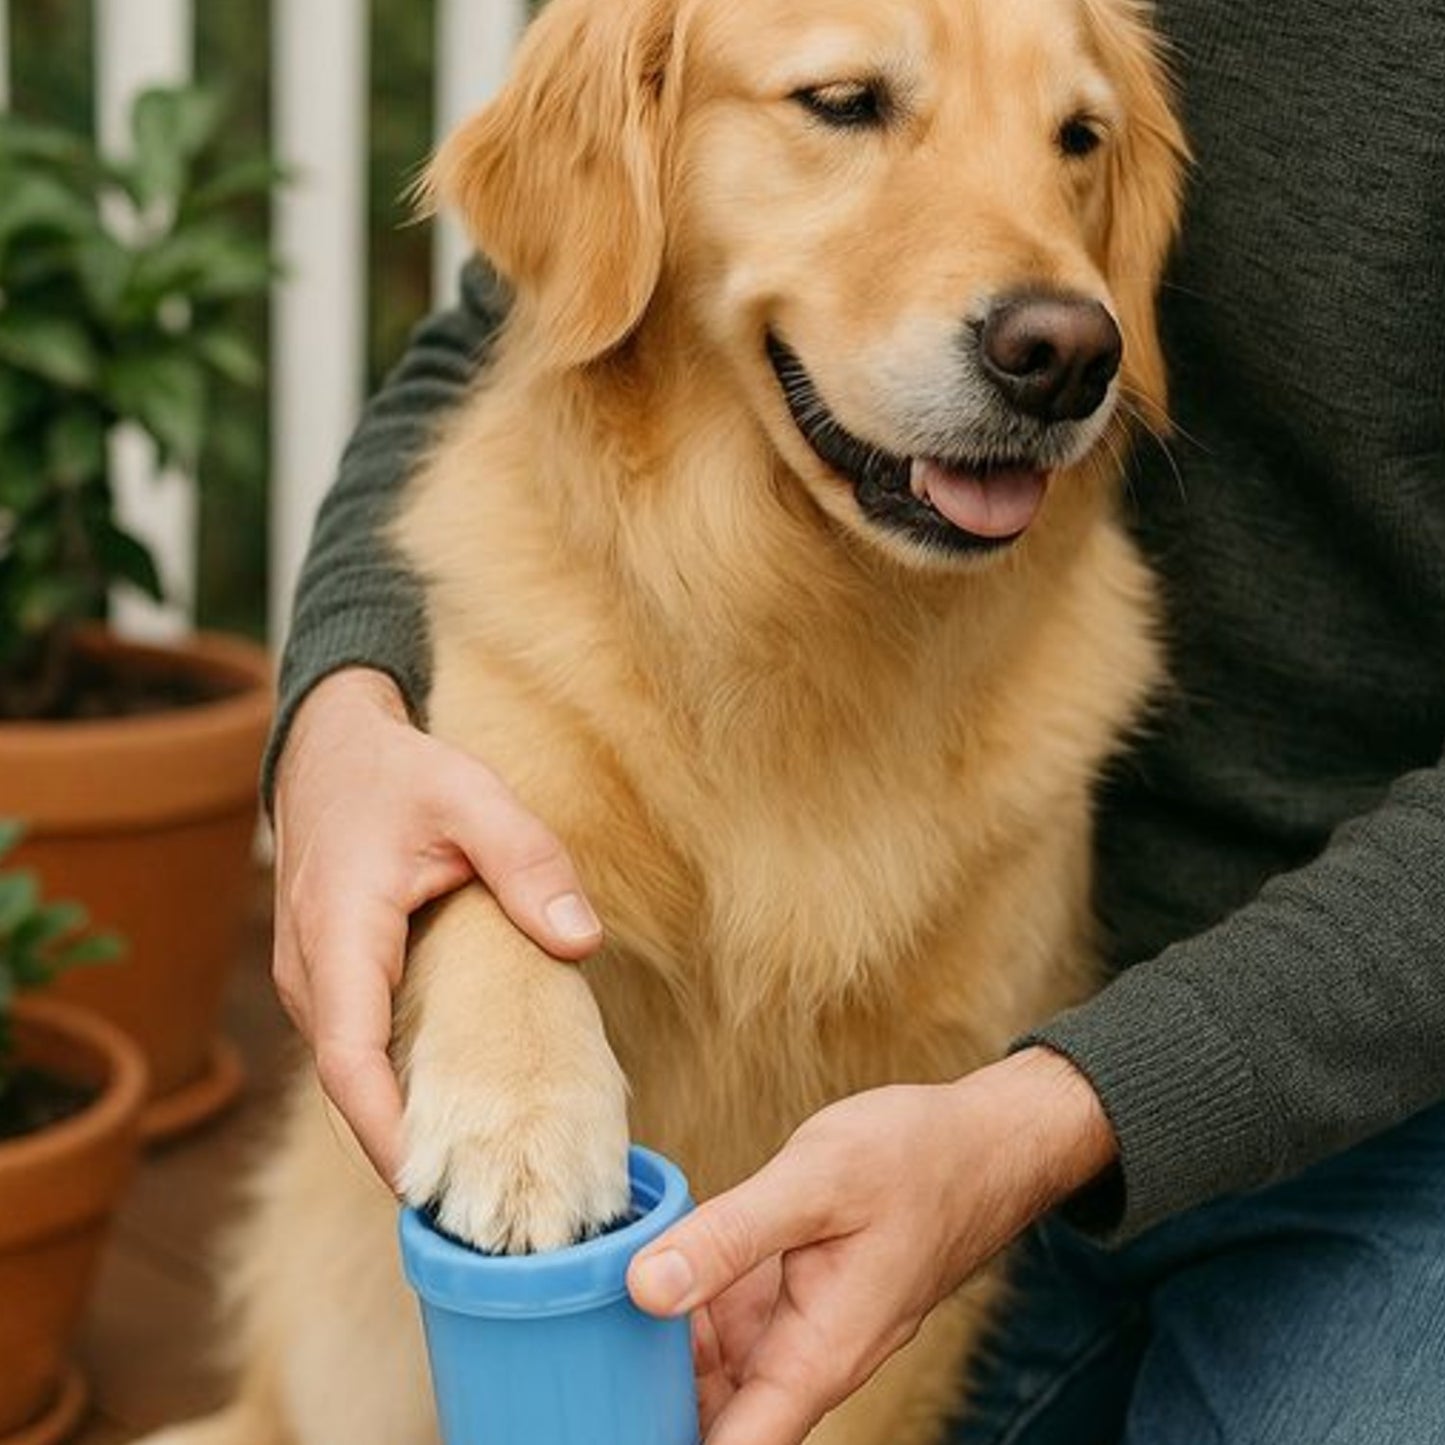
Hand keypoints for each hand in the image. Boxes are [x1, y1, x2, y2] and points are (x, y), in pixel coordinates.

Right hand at [271, 667, 602, 1185]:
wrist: (330, 748)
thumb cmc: (398, 773)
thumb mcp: (473, 797)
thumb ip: (528, 863)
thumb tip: (581, 942)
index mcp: (340, 937)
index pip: (350, 1064)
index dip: (388, 1135)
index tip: (437, 1192)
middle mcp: (312, 974)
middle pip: (352, 1088)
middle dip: (407, 1150)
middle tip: (484, 1207)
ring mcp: (315, 982)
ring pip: (355, 1074)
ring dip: (404, 1124)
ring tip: (480, 1174)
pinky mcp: (333, 980)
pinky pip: (361, 1049)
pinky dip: (400, 1086)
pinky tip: (460, 1108)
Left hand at [627, 1048, 1116, 1444]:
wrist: (981, 1141)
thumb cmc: (915, 1159)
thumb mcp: (813, 1183)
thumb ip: (730, 1238)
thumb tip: (644, 1289)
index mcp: (817, 1356)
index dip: (664, 1443)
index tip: (607, 1423)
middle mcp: (807, 1356)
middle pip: (711, 1415)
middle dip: (646, 1403)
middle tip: (577, 1375)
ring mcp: (801, 1326)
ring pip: (714, 1368)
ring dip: (658, 1355)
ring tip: (588, 1330)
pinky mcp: (795, 1292)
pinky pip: (728, 1322)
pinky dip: (684, 1308)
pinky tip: (639, 1276)